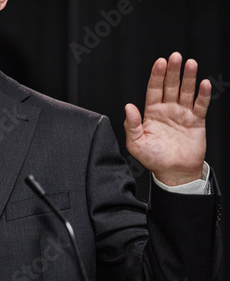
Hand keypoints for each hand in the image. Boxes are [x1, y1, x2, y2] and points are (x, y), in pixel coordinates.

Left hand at [124, 52, 211, 185]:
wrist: (173, 172)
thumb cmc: (153, 159)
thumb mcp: (136, 143)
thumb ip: (132, 125)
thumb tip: (128, 107)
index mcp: (151, 113)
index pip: (154, 89)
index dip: (157, 76)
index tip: (160, 62)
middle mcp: (167, 110)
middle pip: (171, 86)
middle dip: (173, 71)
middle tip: (176, 56)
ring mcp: (182, 114)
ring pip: (186, 91)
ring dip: (189, 78)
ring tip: (190, 63)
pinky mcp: (196, 121)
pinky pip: (201, 105)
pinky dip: (203, 95)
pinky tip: (203, 84)